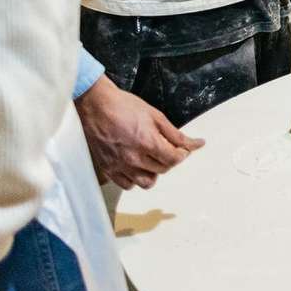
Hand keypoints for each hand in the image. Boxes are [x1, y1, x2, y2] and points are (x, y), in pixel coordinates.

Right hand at [76, 76, 203, 189]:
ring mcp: (119, 165)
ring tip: (152, 159)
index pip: (174, 159)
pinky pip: (127, 185)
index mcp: (147, 142)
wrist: (96, 105)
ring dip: (154, 172)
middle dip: (169, 160)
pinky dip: (135, 179)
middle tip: (167, 149)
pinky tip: (136, 166)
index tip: (182, 149)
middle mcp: (133, 158)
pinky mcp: (108, 169)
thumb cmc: (123, 106)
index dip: (182, 154)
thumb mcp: (155, 115)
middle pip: (162, 170)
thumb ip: (175, 134)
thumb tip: (195, 144)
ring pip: (146, 182)